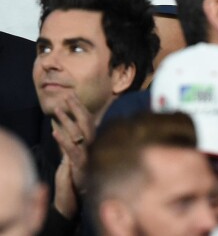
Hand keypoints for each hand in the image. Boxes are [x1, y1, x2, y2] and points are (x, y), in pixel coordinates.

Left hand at [52, 93, 94, 215]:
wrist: (85, 192)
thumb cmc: (80, 170)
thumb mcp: (76, 150)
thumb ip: (70, 137)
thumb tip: (60, 122)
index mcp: (94, 139)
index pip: (87, 118)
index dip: (80, 107)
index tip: (72, 95)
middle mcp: (93, 143)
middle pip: (85, 121)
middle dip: (76, 108)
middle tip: (66, 96)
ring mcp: (87, 152)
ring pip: (78, 132)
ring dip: (67, 119)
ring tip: (57, 110)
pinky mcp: (80, 163)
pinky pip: (70, 149)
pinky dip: (62, 139)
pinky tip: (54, 131)